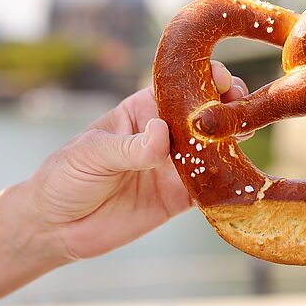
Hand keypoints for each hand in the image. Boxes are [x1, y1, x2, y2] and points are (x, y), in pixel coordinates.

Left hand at [24, 61, 249, 260]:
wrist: (56, 226)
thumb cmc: (67, 175)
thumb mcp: (92, 154)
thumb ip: (130, 146)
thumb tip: (162, 134)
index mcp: (144, 110)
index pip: (179, 88)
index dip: (202, 79)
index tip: (221, 79)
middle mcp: (166, 134)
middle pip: (206, 115)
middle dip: (228, 107)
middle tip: (244, 108)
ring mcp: (175, 165)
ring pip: (215, 148)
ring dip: (235, 140)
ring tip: (248, 133)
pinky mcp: (180, 197)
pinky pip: (211, 188)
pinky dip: (228, 182)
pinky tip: (243, 176)